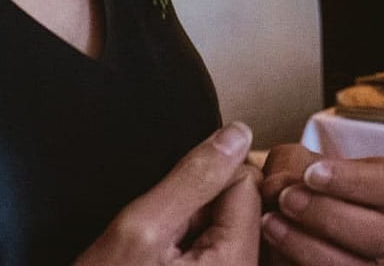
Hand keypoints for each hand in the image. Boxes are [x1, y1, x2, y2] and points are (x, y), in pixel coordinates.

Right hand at [76, 122, 262, 263]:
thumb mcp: (138, 230)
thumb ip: (192, 179)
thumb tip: (238, 132)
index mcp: (238, 264)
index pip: (245, 185)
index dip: (202, 182)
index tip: (167, 207)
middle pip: (237, 208)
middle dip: (195, 209)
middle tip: (154, 239)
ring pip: (221, 230)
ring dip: (186, 231)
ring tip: (150, 257)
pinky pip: (208, 252)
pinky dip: (181, 251)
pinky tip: (153, 265)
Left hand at [258, 145, 383, 265]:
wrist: (286, 217)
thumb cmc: (301, 185)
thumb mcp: (297, 164)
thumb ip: (290, 166)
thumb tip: (277, 186)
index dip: (353, 180)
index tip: (311, 174)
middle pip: (383, 232)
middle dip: (330, 216)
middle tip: (287, 199)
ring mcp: (370, 263)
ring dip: (308, 247)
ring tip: (271, 224)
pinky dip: (295, 263)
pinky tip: (272, 248)